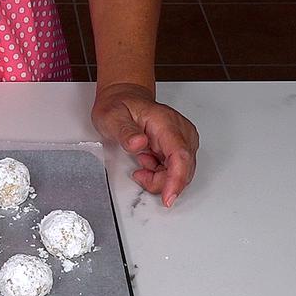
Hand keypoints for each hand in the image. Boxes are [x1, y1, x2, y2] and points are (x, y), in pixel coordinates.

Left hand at [91, 83, 198, 207]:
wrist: (124, 98)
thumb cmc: (119, 106)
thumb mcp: (112, 117)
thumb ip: (125, 132)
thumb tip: (138, 143)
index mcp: (166, 123)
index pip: (180, 155)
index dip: (176, 179)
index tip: (168, 197)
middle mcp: (180, 132)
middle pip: (183, 168)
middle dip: (162, 182)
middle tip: (140, 175)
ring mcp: (182, 140)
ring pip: (181, 172)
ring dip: (160, 177)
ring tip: (141, 163)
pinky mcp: (179, 147)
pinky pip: (176, 170)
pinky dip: (160, 174)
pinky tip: (147, 163)